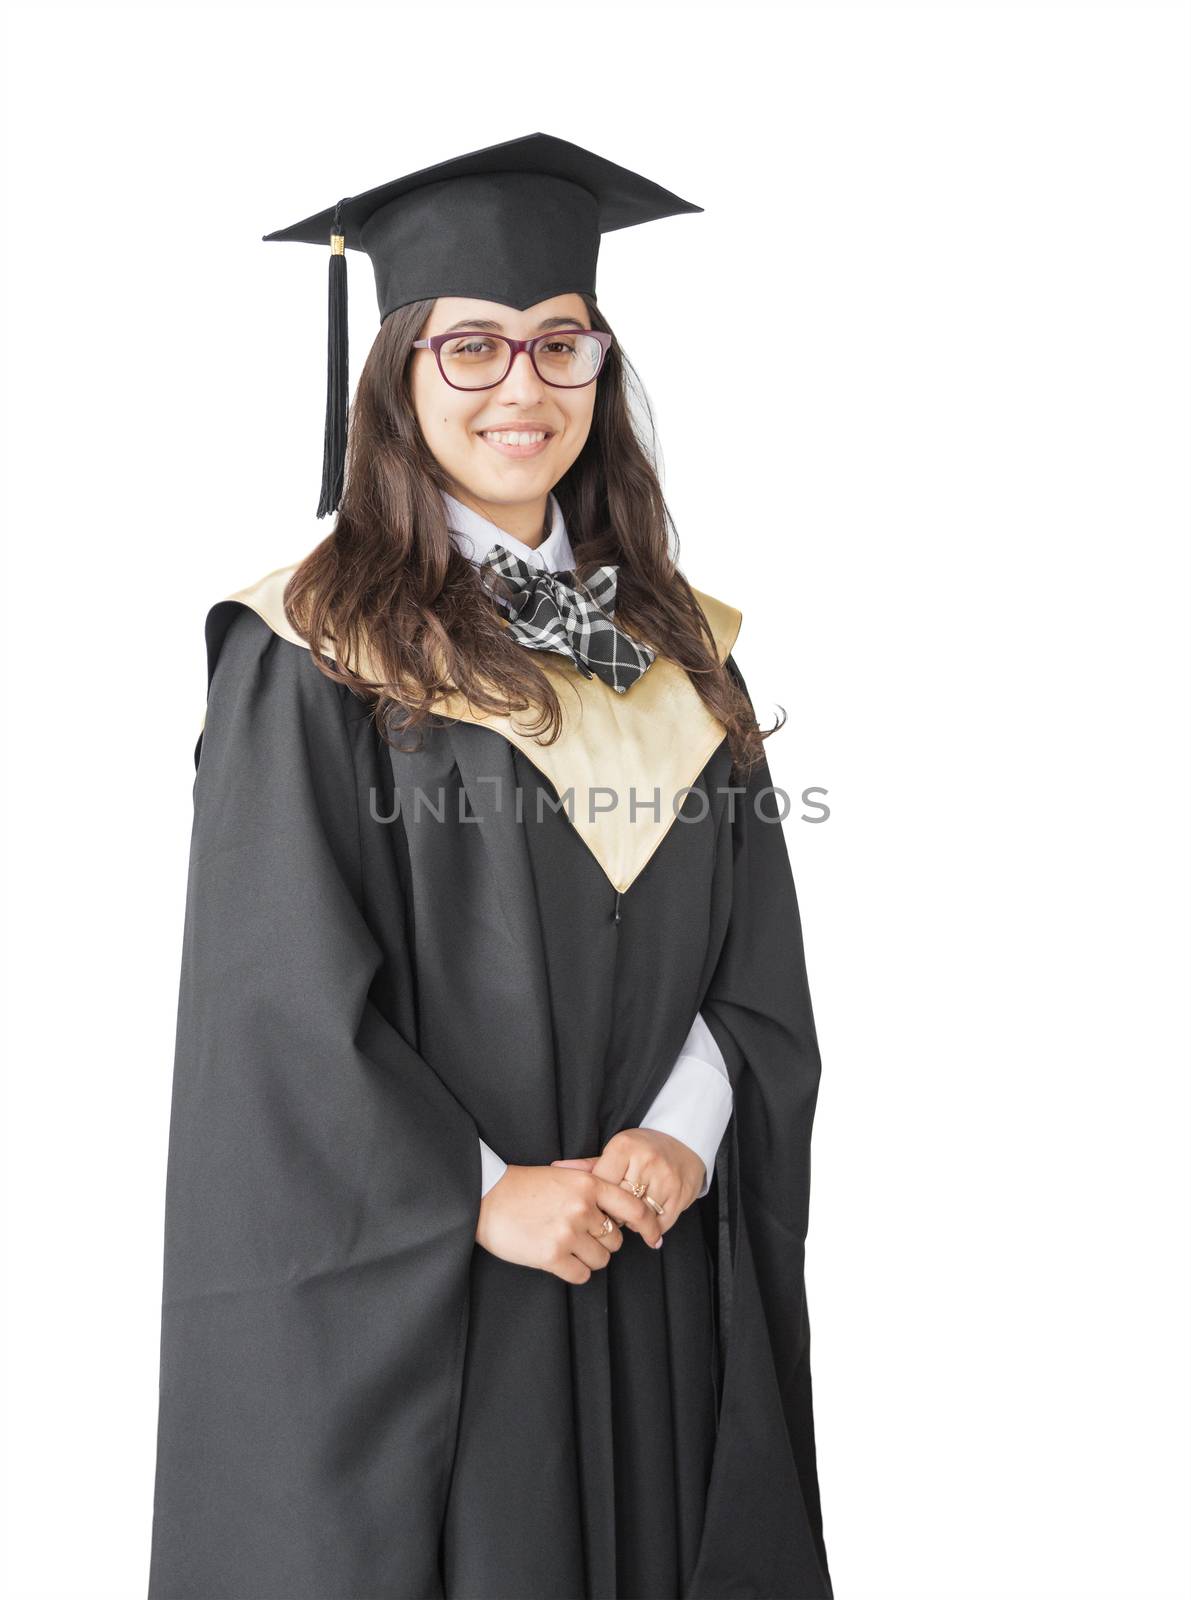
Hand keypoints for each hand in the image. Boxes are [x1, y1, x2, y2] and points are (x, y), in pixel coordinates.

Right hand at [474, 1161, 664, 1283]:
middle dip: (602, 1240)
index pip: (634, 1207)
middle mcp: (582, 1208)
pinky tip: (558, 1258)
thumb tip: (624, 1210)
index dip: (649, 1226)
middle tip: (579, 1234)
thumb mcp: (563, 1176)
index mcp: (588, 1184)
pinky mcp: (552, 1256)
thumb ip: (592, 1189)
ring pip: (601, 1259)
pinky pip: (581, 1275)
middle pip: (616, 1238)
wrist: (486, 1197)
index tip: (654, 1238)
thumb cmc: (524, 1187)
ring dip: (588, 1257)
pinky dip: (573, 1271)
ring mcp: (568, 1232)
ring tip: (565, 1244)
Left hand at [551, 1127, 704, 1243]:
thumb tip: (555, 1168)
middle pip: (619, 1204)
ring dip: (633, 1222)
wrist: (685, 1141)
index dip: (597, 1199)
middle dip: (614, 1213)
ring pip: (639, 1217)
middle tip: (614, 1210)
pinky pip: (660, 1223)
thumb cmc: (643, 1148)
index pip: (601, 1186)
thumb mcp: (617, 1151)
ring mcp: (665, 1178)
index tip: (598, 1202)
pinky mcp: (680, 1194)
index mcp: (625, 1147)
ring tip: (632, 1213)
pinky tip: (650, 1221)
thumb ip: (588, 1165)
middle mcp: (646, 1161)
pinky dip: (652, 1227)